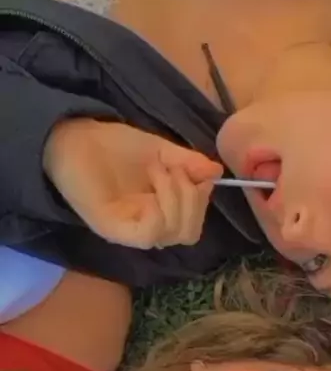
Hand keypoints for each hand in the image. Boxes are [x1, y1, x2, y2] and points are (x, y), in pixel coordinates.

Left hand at [43, 119, 222, 248]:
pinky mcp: (111, 228)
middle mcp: (144, 226)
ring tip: (159, 169)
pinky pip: (148, 234)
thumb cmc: (113, 145)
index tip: (196, 172)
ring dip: (176, 198)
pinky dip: (159, 211)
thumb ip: (189, 164)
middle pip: (187, 234)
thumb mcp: (162, 151)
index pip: (192, 226)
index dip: (201, 202)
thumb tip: (217, 172)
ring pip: (171, 235)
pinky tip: (151, 185)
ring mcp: (128, 230)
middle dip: (192, 200)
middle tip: (175, 170)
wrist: (74, 136)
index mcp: (158, 213)